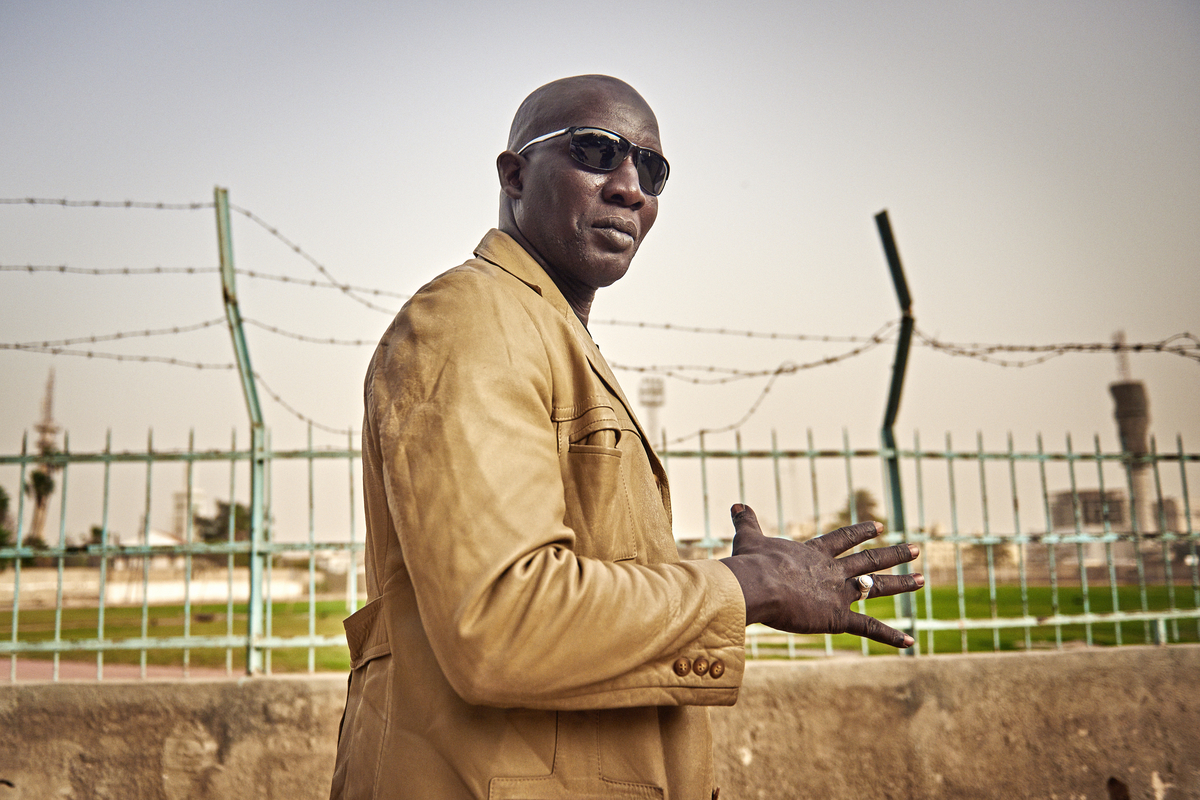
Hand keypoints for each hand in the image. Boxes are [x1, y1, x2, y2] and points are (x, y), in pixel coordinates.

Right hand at [719, 503, 922, 647]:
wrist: (759, 584)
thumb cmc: (752, 564)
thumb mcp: (750, 539)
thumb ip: (747, 523)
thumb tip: (736, 504)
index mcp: (814, 554)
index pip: (843, 539)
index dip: (861, 532)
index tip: (880, 526)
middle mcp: (832, 571)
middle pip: (870, 560)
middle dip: (894, 554)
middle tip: (917, 548)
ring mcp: (838, 593)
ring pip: (877, 587)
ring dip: (902, 583)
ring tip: (922, 579)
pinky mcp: (838, 617)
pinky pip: (869, 628)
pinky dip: (890, 635)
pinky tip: (910, 640)